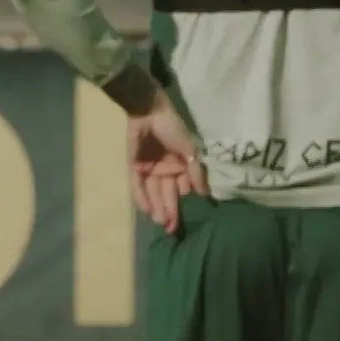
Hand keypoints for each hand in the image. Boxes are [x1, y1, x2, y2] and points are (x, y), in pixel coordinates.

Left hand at [127, 101, 205, 236]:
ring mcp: (149, 170)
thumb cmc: (173, 129)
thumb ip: (196, 172)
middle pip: (167, 195)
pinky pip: (138, 186)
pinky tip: (147, 210)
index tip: (185, 222)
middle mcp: (164, 171)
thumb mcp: (190, 151)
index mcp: (179, 167)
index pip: (182, 191)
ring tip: (161, 222)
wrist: (150, 112)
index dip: (183, 207)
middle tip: (171, 229)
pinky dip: (142, 198)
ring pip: (153, 193)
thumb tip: (205, 194)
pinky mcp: (134, 167)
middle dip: (169, 211)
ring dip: (156, 207)